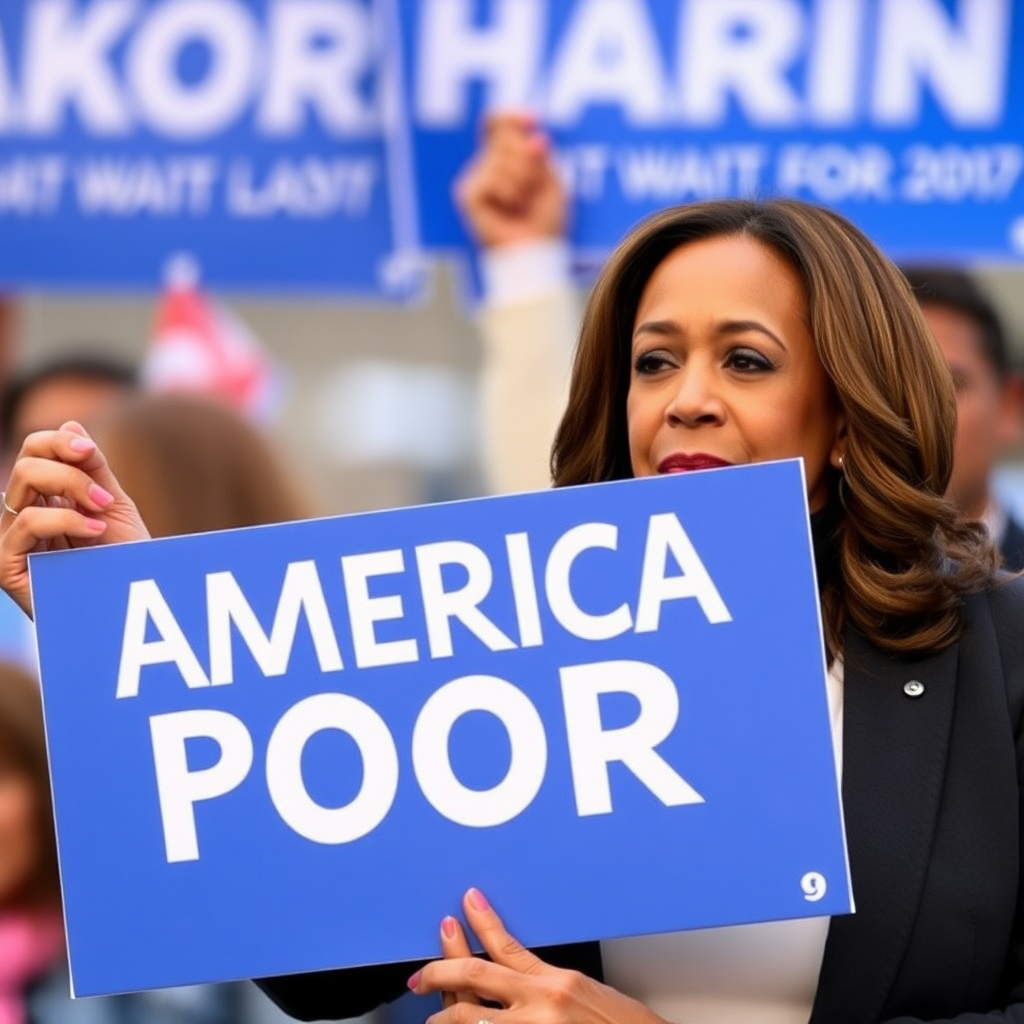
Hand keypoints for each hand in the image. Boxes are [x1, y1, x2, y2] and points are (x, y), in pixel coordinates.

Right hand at [0, 420, 149, 617]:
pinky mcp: (8, 565)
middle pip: (26, 463)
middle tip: (103, 494)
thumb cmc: (122, 558)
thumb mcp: (111, 504)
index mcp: (45, 497)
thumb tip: (70, 421)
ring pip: (22, 485)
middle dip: (69, 469)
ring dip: (70, 489)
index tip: (89, 449)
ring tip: (102, 512)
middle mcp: (22, 514)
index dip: (58, 441)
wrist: (131, 601)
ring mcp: (12, 540)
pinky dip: (62, 519)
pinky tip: (93, 530)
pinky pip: (25, 524)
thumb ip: (92, 467)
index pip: (34, 452)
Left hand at [410, 888, 665, 1023]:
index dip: (480, 922)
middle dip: (439, 971)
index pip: (505, 944)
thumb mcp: (590, 996)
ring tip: (431, 1019)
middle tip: (419, 975)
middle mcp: (541, 1005)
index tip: (465, 903)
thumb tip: (517, 981)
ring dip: (442, 1017)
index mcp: (557, 983)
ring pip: (467, 1017)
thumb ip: (551, 988)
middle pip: (473, 977)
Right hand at [454, 112, 567, 247]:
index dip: (512, 117)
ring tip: (522, 204)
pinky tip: (508, 210)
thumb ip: (540, 155)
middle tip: (533, 187)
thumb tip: (534, 134)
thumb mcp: (551, 181)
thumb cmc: (544, 222)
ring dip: (523, 181)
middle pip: (505, 136)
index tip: (533, 120)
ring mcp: (475, 180)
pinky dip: (509, 193)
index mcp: (504, 160)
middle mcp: (486, 166)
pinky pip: (491, 177)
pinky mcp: (468, 195)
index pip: (497, 124)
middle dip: (528, 158)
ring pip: (501, 158)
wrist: (535, 252)